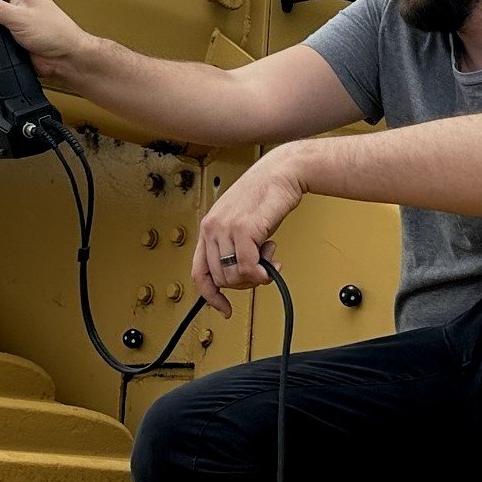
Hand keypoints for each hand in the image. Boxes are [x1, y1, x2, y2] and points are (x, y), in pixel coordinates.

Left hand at [193, 145, 307, 315]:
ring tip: (268, 258)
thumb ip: (235, 246)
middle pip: (219, 279)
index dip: (211, 295)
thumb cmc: (265, 194)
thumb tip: (242, 275)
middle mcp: (212, 227)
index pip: (199, 271)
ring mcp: (226, 228)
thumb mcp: (242, 222)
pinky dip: (261, 273)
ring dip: (255, 276)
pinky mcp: (244, 229)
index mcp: (208, 226)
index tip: (223, 308)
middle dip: (243, 283)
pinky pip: (248, 267)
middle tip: (260, 271)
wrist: (282, 173)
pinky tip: (271, 265)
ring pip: (233, 276)